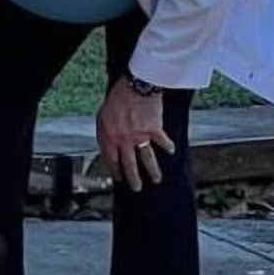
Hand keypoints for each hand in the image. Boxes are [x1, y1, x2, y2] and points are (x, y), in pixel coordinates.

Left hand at [96, 78, 175, 192]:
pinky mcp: (154, 129)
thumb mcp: (102, 117)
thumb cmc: (116, 100)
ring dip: (152, 171)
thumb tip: (107, 147)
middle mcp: (124, 139)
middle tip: (137, 188)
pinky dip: (168, 147)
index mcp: (109, 137)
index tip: (119, 179)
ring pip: (147, 159)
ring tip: (156, 180)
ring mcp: (139, 136)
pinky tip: (171, 152)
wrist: (134, 86)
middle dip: (133, 179)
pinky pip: (162, 142)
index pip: (111, 160)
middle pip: (129, 164)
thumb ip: (105, 134)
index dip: (115, 171)